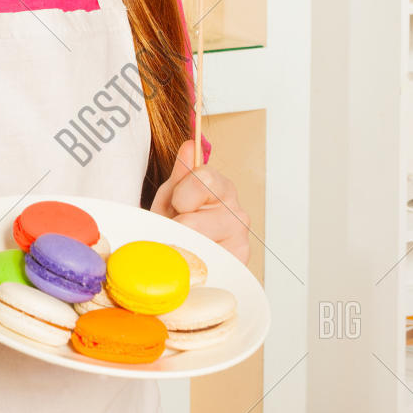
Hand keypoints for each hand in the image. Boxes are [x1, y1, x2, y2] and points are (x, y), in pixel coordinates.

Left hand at [150, 141, 249, 266]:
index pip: (203, 180)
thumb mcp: (173, 194)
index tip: (178, 205)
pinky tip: (192, 259)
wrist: (180, 252)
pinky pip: (202, 266)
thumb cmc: (178, 221)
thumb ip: (181, 172)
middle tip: (178, 229)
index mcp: (222, 188)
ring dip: (180, 247)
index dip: (181, 195)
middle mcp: (237, 214)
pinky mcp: (236, 266)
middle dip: (177, 227)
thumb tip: (191, 145)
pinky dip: (190, 265)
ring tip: (183, 244)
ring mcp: (239, 242)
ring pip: (195, 247)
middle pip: (193, 222)